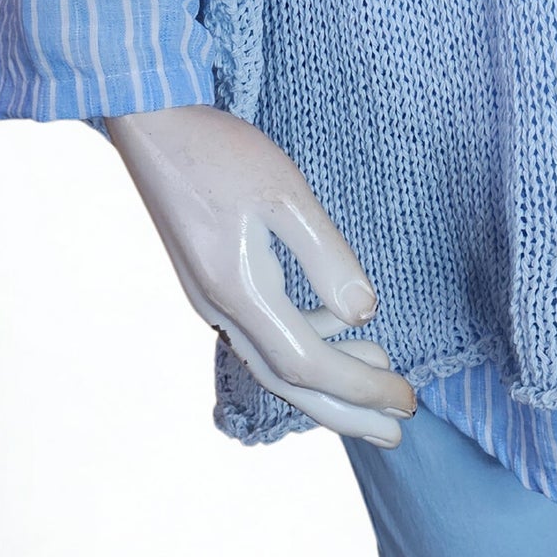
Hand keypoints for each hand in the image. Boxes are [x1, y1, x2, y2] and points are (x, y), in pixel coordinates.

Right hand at [106, 107, 416, 444]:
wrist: (150, 124)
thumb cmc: (219, 151)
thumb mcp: (284, 194)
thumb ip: (326, 256)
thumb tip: (365, 312)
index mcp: (241, 292)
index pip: (309, 365)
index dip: (360, 390)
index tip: (407, 400)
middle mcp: (221, 309)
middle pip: (289, 383)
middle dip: (346, 413)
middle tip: (397, 433)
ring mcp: (210, 298)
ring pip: (273, 362)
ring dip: (326, 380)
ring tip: (379, 376)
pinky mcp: (210, 281)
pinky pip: (261, 336)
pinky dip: (302, 346)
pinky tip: (334, 324)